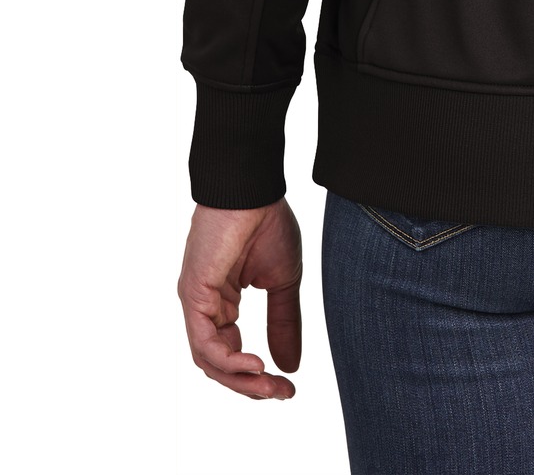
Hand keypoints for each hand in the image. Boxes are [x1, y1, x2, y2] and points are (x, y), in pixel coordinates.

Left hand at [178, 198, 301, 398]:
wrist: (254, 188)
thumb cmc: (267, 223)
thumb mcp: (283, 281)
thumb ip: (284, 322)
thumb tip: (290, 365)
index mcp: (222, 302)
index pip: (232, 353)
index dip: (258, 376)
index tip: (288, 388)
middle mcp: (204, 307)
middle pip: (219, 364)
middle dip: (251, 386)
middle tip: (282, 394)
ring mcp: (195, 301)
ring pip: (209, 360)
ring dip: (241, 379)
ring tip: (271, 385)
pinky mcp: (193, 294)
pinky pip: (204, 342)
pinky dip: (229, 360)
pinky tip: (256, 365)